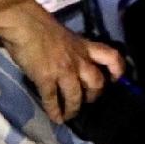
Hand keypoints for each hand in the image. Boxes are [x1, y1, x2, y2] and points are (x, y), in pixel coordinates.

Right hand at [0, 4, 124, 123]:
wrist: (27, 25)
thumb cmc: (43, 28)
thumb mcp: (69, 37)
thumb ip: (74, 51)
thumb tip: (73, 63)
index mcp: (85, 47)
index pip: (111, 57)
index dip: (117, 70)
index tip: (116, 80)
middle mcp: (79, 60)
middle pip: (96, 82)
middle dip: (94, 95)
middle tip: (87, 102)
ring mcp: (64, 71)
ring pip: (76, 95)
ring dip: (74, 108)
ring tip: (70, 116)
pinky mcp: (46, 79)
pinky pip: (52, 99)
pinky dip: (54, 111)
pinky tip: (55, 118)